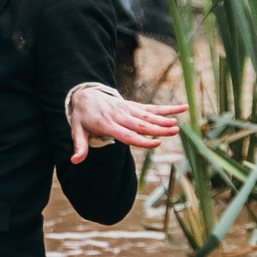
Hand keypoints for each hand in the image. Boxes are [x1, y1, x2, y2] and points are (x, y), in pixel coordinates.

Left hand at [67, 86, 187, 163]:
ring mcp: (128, 109)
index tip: (156, 144)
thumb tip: (75, 161)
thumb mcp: (77, 131)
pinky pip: (151, 107)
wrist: (85, 94)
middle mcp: (120, 116)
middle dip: (158, 129)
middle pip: (141, 124)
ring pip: (148, 115)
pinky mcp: (133, 105)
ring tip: (178, 125)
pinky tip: (182, 108)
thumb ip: (80, 146)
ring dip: (164, 119)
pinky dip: (167, 108)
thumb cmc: (82, 117)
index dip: (142, 140)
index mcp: (108, 124)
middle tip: (174, 132)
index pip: (127, 134)